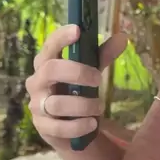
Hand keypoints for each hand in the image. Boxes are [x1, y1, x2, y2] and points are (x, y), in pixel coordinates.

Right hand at [26, 25, 127, 151]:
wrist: (69, 128)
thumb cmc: (77, 92)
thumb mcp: (91, 72)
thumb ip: (103, 56)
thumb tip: (123, 38)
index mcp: (46, 63)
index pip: (50, 46)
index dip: (61, 37)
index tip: (77, 30)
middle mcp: (37, 82)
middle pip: (51, 70)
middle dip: (78, 73)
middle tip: (98, 79)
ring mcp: (37, 105)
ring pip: (57, 103)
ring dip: (84, 105)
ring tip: (99, 107)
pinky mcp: (42, 127)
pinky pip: (59, 127)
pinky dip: (79, 126)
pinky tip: (92, 124)